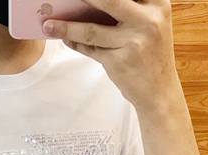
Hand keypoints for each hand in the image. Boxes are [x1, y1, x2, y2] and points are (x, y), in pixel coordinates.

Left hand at [41, 0, 179, 110]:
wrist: (159, 91)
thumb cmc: (150, 54)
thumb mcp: (149, 24)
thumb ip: (128, 9)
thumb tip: (87, 3)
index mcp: (157, 4)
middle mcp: (148, 20)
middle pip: (109, 0)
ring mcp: (133, 42)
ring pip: (92, 30)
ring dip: (66, 27)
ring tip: (48, 24)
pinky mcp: (119, 62)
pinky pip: (91, 50)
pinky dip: (75, 44)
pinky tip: (64, 39)